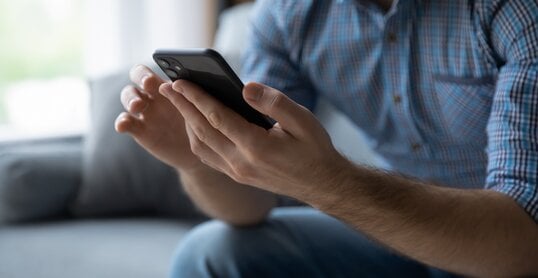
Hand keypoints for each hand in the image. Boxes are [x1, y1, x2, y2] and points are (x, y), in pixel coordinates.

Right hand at [114, 65, 201, 170]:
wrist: (203, 148)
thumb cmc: (205, 122)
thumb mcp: (204, 107)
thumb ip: (200, 94)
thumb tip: (208, 83)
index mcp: (167, 84)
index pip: (149, 70)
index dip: (145, 73)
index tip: (150, 81)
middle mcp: (153, 95)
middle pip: (136, 79)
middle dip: (139, 79)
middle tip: (147, 86)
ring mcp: (145, 112)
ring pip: (129, 98)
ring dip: (130, 99)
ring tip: (137, 106)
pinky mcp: (140, 131)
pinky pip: (126, 123)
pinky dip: (122, 123)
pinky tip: (123, 126)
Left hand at [160, 80, 347, 197]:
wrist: (321, 184)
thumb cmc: (314, 149)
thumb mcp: (303, 121)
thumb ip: (274, 103)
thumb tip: (246, 87)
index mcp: (256, 147)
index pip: (216, 117)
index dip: (195, 98)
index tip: (179, 81)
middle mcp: (241, 163)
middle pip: (202, 130)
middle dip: (182, 107)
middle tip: (165, 87)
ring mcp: (237, 172)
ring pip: (201, 145)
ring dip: (186, 122)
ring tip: (177, 102)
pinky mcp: (237, 176)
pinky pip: (208, 156)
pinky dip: (196, 138)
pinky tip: (194, 124)